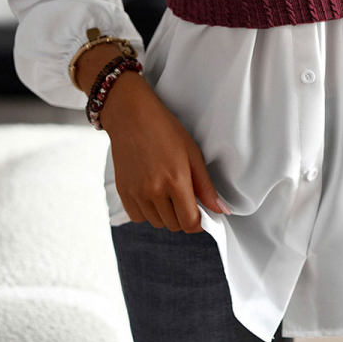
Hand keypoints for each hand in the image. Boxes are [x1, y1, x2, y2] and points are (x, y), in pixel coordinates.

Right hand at [101, 72, 230, 231]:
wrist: (131, 116)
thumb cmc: (164, 130)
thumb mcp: (192, 153)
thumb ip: (206, 187)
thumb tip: (220, 211)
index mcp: (176, 180)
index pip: (190, 222)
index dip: (199, 222)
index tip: (201, 214)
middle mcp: (154, 191)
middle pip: (174, 225)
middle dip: (183, 215)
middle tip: (184, 195)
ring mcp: (136, 193)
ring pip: (157, 223)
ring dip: (165, 213)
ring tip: (167, 190)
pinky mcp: (123, 192)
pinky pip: (138, 217)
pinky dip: (147, 211)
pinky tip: (151, 192)